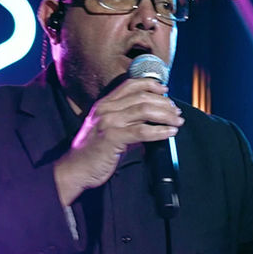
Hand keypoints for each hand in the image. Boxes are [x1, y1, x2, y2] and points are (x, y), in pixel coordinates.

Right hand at [53, 78, 184, 204]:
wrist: (75, 170)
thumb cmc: (94, 152)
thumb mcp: (110, 131)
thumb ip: (129, 124)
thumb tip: (154, 123)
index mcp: (104, 104)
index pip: (130, 84)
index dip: (151, 84)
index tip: (166, 91)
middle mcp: (106, 109)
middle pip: (142, 97)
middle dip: (164, 103)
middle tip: (176, 112)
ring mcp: (108, 122)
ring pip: (144, 110)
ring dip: (165, 115)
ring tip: (177, 121)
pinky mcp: (111, 137)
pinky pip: (142, 131)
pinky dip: (160, 131)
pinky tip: (170, 133)